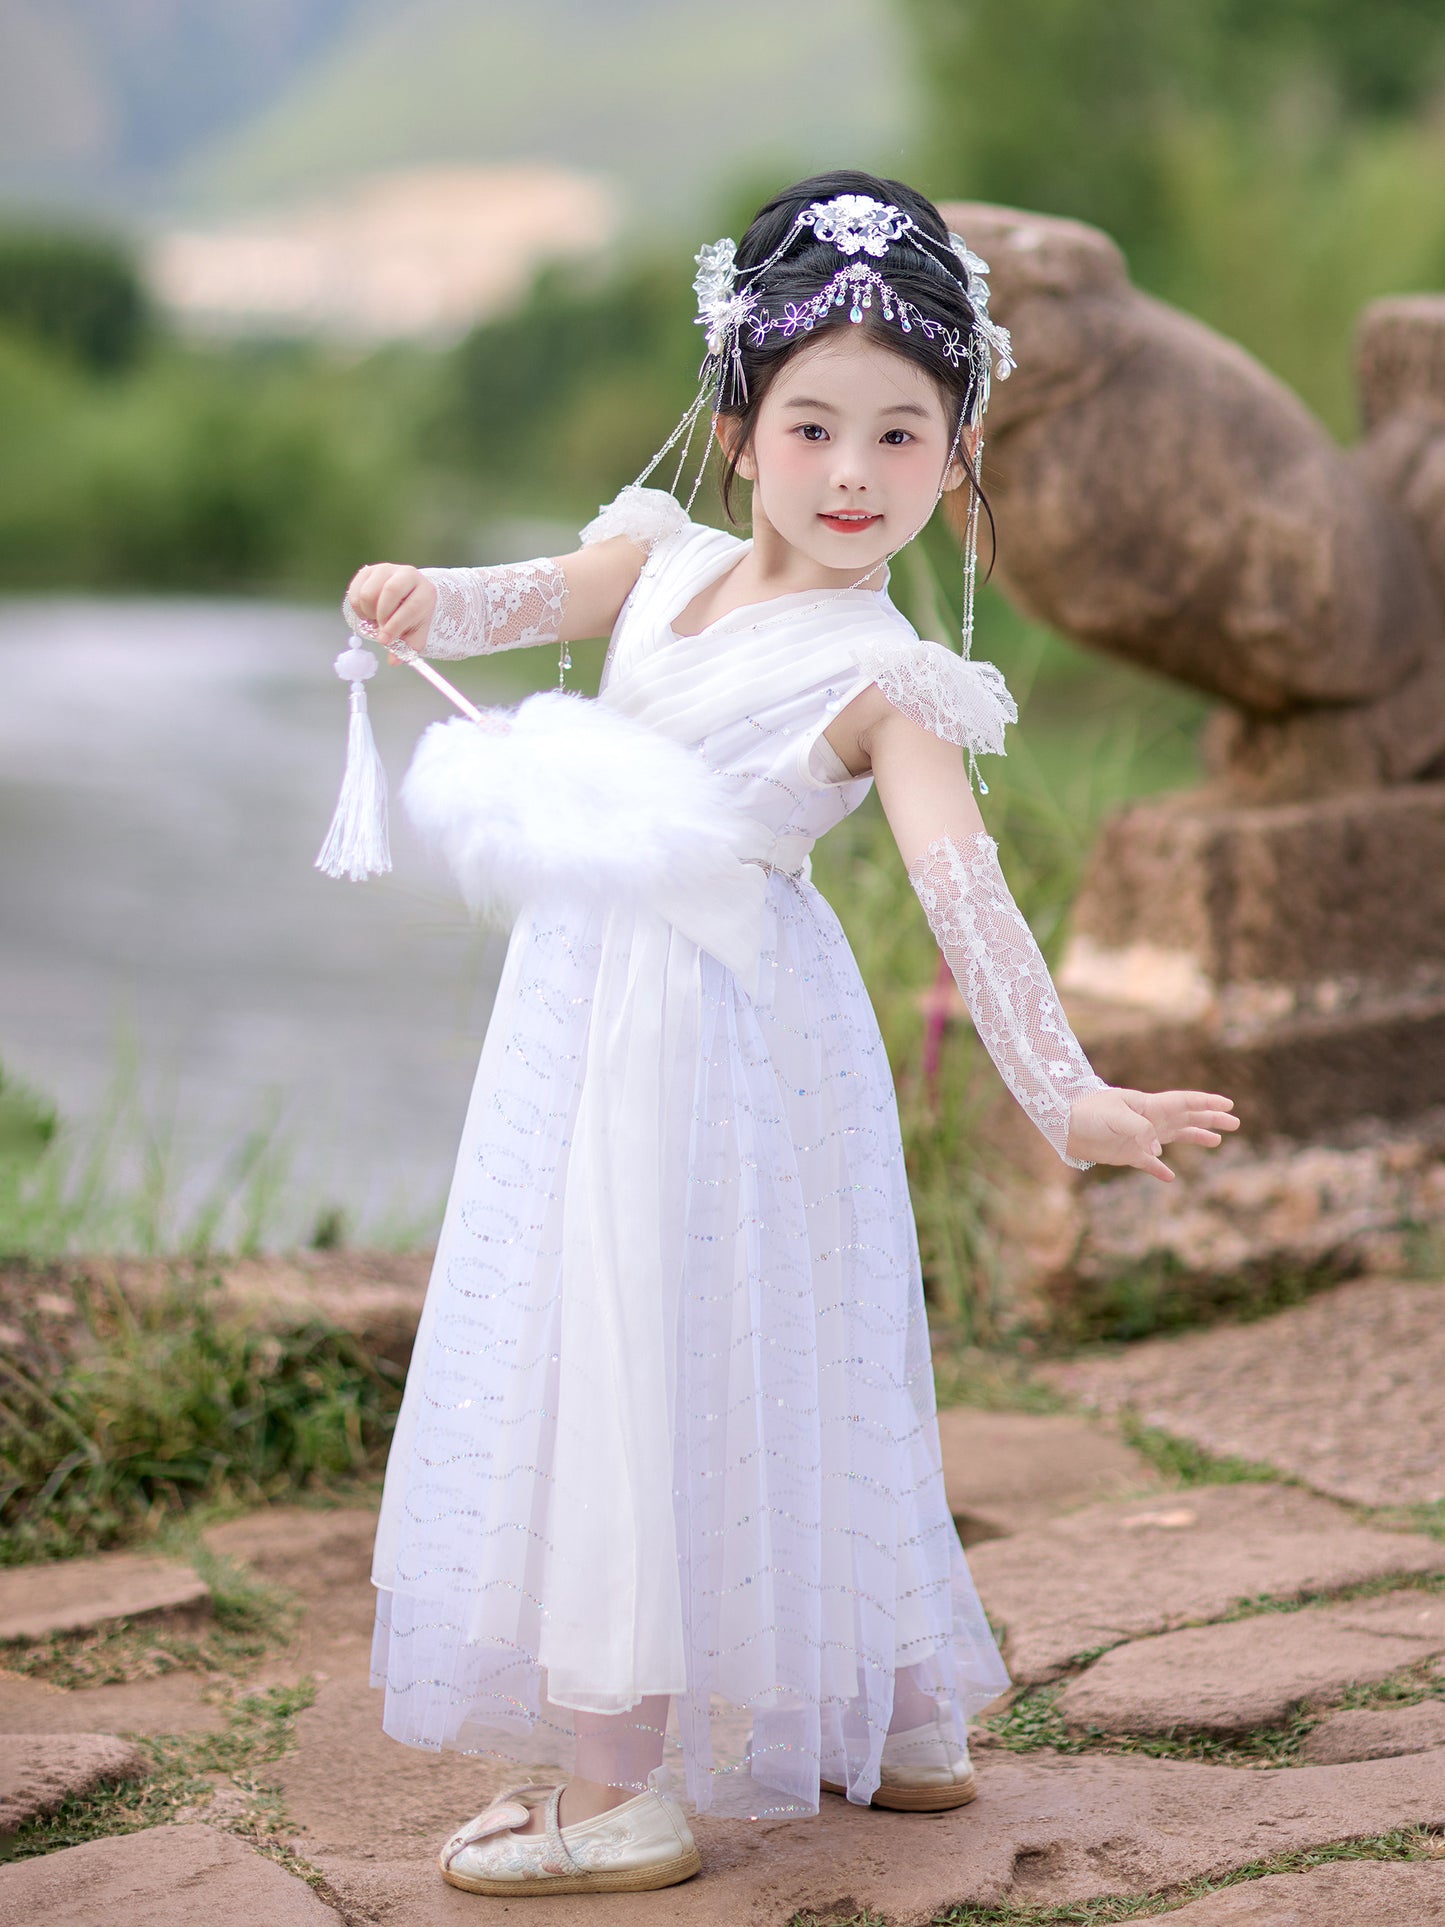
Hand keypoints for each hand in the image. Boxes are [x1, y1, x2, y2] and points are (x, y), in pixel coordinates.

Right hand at [344, 562, 437, 660]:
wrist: (408, 595)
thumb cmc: (413, 616)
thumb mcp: (416, 633)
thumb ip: (406, 648)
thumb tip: (393, 661)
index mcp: (425, 591)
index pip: (411, 606)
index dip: (396, 625)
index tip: (384, 641)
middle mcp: (407, 574)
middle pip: (390, 591)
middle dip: (381, 616)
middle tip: (379, 628)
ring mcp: (387, 569)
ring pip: (369, 592)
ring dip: (368, 612)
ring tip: (374, 619)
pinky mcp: (369, 570)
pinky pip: (355, 590)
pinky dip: (357, 606)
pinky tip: (367, 612)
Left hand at [1065, 1087, 1239, 1181]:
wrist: (1064, 1126)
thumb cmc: (1089, 1114)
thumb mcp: (1116, 1117)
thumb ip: (1139, 1130)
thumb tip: (1157, 1150)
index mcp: (1149, 1105)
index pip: (1184, 1102)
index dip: (1206, 1103)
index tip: (1228, 1104)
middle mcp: (1149, 1119)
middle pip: (1186, 1117)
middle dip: (1210, 1118)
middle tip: (1234, 1122)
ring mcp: (1140, 1137)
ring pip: (1175, 1137)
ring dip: (1196, 1137)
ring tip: (1217, 1141)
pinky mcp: (1128, 1154)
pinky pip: (1150, 1164)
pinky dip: (1160, 1170)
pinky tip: (1170, 1177)